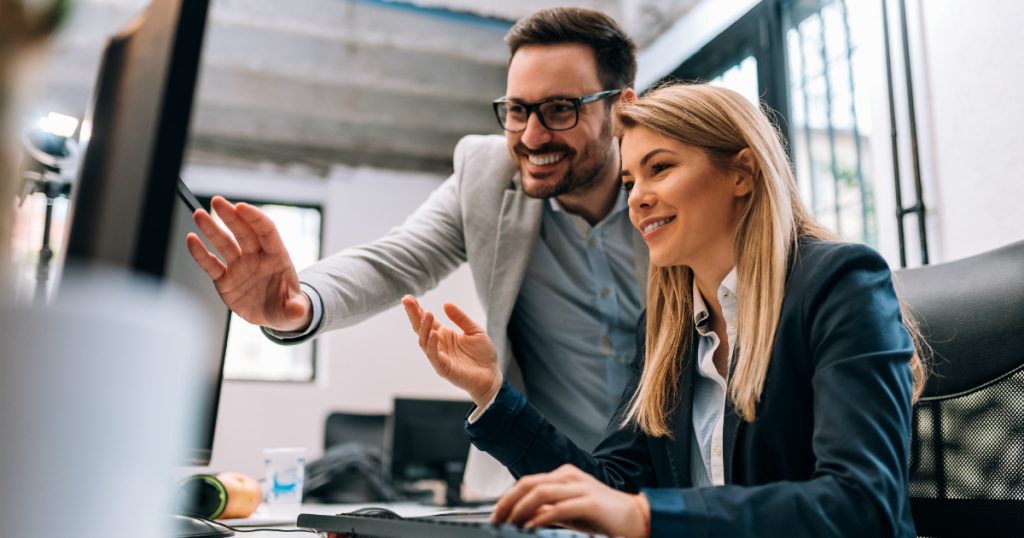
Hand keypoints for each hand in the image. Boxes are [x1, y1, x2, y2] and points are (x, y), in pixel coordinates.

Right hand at [186, 196, 311, 331]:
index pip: (266, 232)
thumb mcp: (294, 310)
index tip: (241, 207)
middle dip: (230, 216)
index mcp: (277, 257)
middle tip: (217, 201)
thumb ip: (295, 309)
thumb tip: (299, 311)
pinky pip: (211, 265)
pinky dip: (200, 253)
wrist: (273, 316)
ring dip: (211, 229)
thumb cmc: (287, 306)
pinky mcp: (225, 280)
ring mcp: (240, 267)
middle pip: (243, 232)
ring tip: (199, 214)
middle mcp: (256, 257)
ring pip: (224, 244)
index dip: (255, 218)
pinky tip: (191, 240)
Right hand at [400, 295, 501, 406]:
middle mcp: (438, 344)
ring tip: (427, 313)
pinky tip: (433, 334)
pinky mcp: (443, 368)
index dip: (417, 309)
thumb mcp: (474, 330)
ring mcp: (439, 356)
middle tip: (406, 300)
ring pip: (424, 341)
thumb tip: (446, 303)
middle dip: (413, 314)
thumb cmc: (483, 354)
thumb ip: (460, 318)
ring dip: (424, 327)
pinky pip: (433, 356)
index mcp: (443, 334)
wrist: (491, 375)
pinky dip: (432, 345)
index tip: (408, 298)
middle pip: (420, 328)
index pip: (426, 320)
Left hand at [492, 465, 649, 537]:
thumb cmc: (601, 517)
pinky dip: (541, 518)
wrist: (635, 518)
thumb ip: (547, 510)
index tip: (496, 516)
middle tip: (496, 520)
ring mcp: (580, 487)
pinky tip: (531, 528)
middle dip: (508, 502)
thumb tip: (523, 516)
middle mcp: (569, 477)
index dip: (507, 499)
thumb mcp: (568, 512)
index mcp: (563, 476)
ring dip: (520, 509)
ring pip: (540, 492)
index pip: (527, 482)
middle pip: (528, 484)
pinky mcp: (589, 503)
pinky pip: (559, 508)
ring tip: (510, 524)